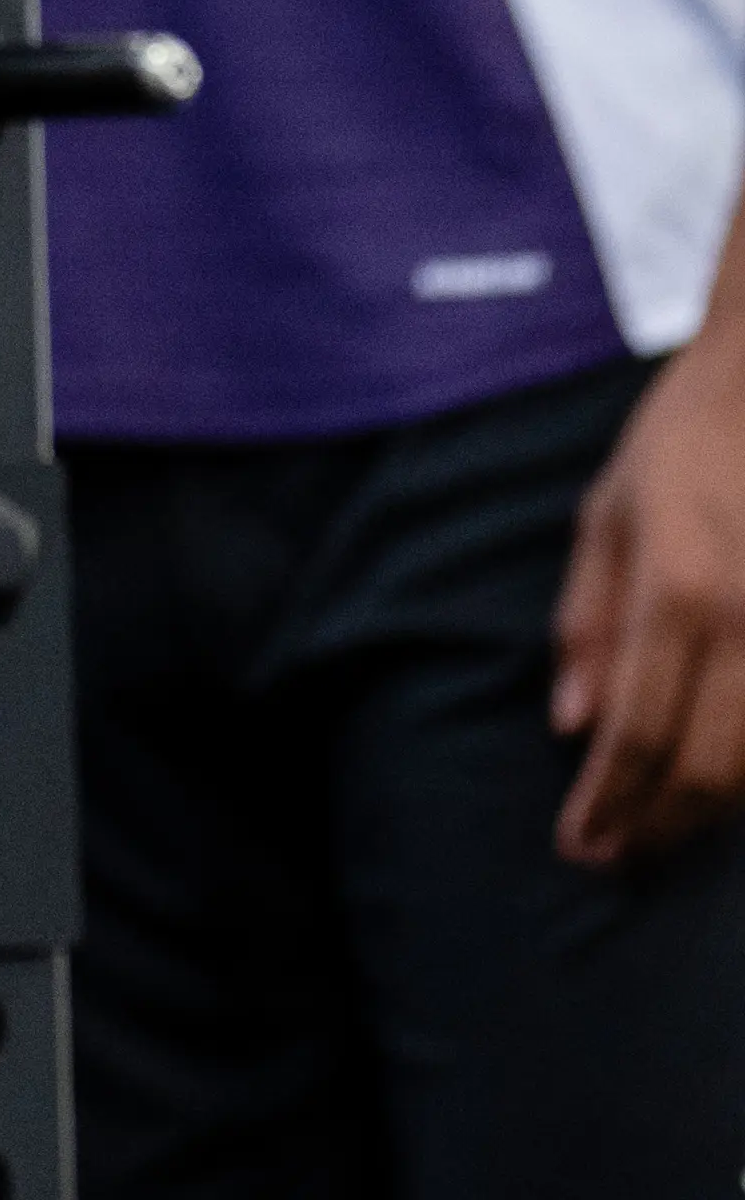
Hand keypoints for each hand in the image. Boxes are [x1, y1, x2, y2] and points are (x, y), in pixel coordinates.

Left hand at [553, 319, 744, 864]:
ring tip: (662, 828)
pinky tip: (724, 784)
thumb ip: (588, 623)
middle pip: (709, 772)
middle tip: (616, 855)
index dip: (609, 804)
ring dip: (712, 815)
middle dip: (658, 826)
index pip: (638, 735)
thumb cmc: (684, 442)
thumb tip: (571, 725)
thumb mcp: (607, 514)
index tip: (579, 846)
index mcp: (679, 592)